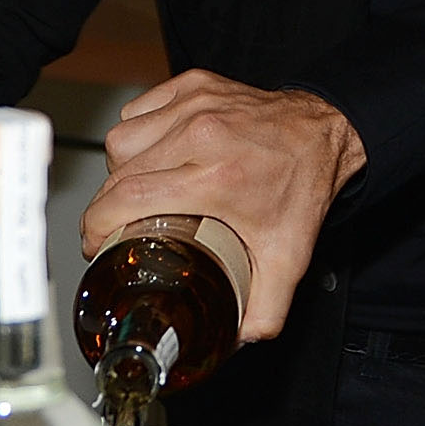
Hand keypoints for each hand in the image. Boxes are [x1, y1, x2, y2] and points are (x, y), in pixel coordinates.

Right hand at [82, 71, 366, 342]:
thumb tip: (235, 342)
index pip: (127, 197)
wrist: (327, 133)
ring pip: (123, 137)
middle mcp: (201, 134)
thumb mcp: (289, 258)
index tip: (97, 244)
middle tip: (117, 227)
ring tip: (138, 190)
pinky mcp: (194, 83)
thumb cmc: (303, 187)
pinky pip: (141, 109)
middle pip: (118, 170)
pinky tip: (153, 153)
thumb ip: (264, 309)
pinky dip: (139, 132)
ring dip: (121, 167)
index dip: (98, 225)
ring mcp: (195, 103)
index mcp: (217, 177)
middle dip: (106, 204)